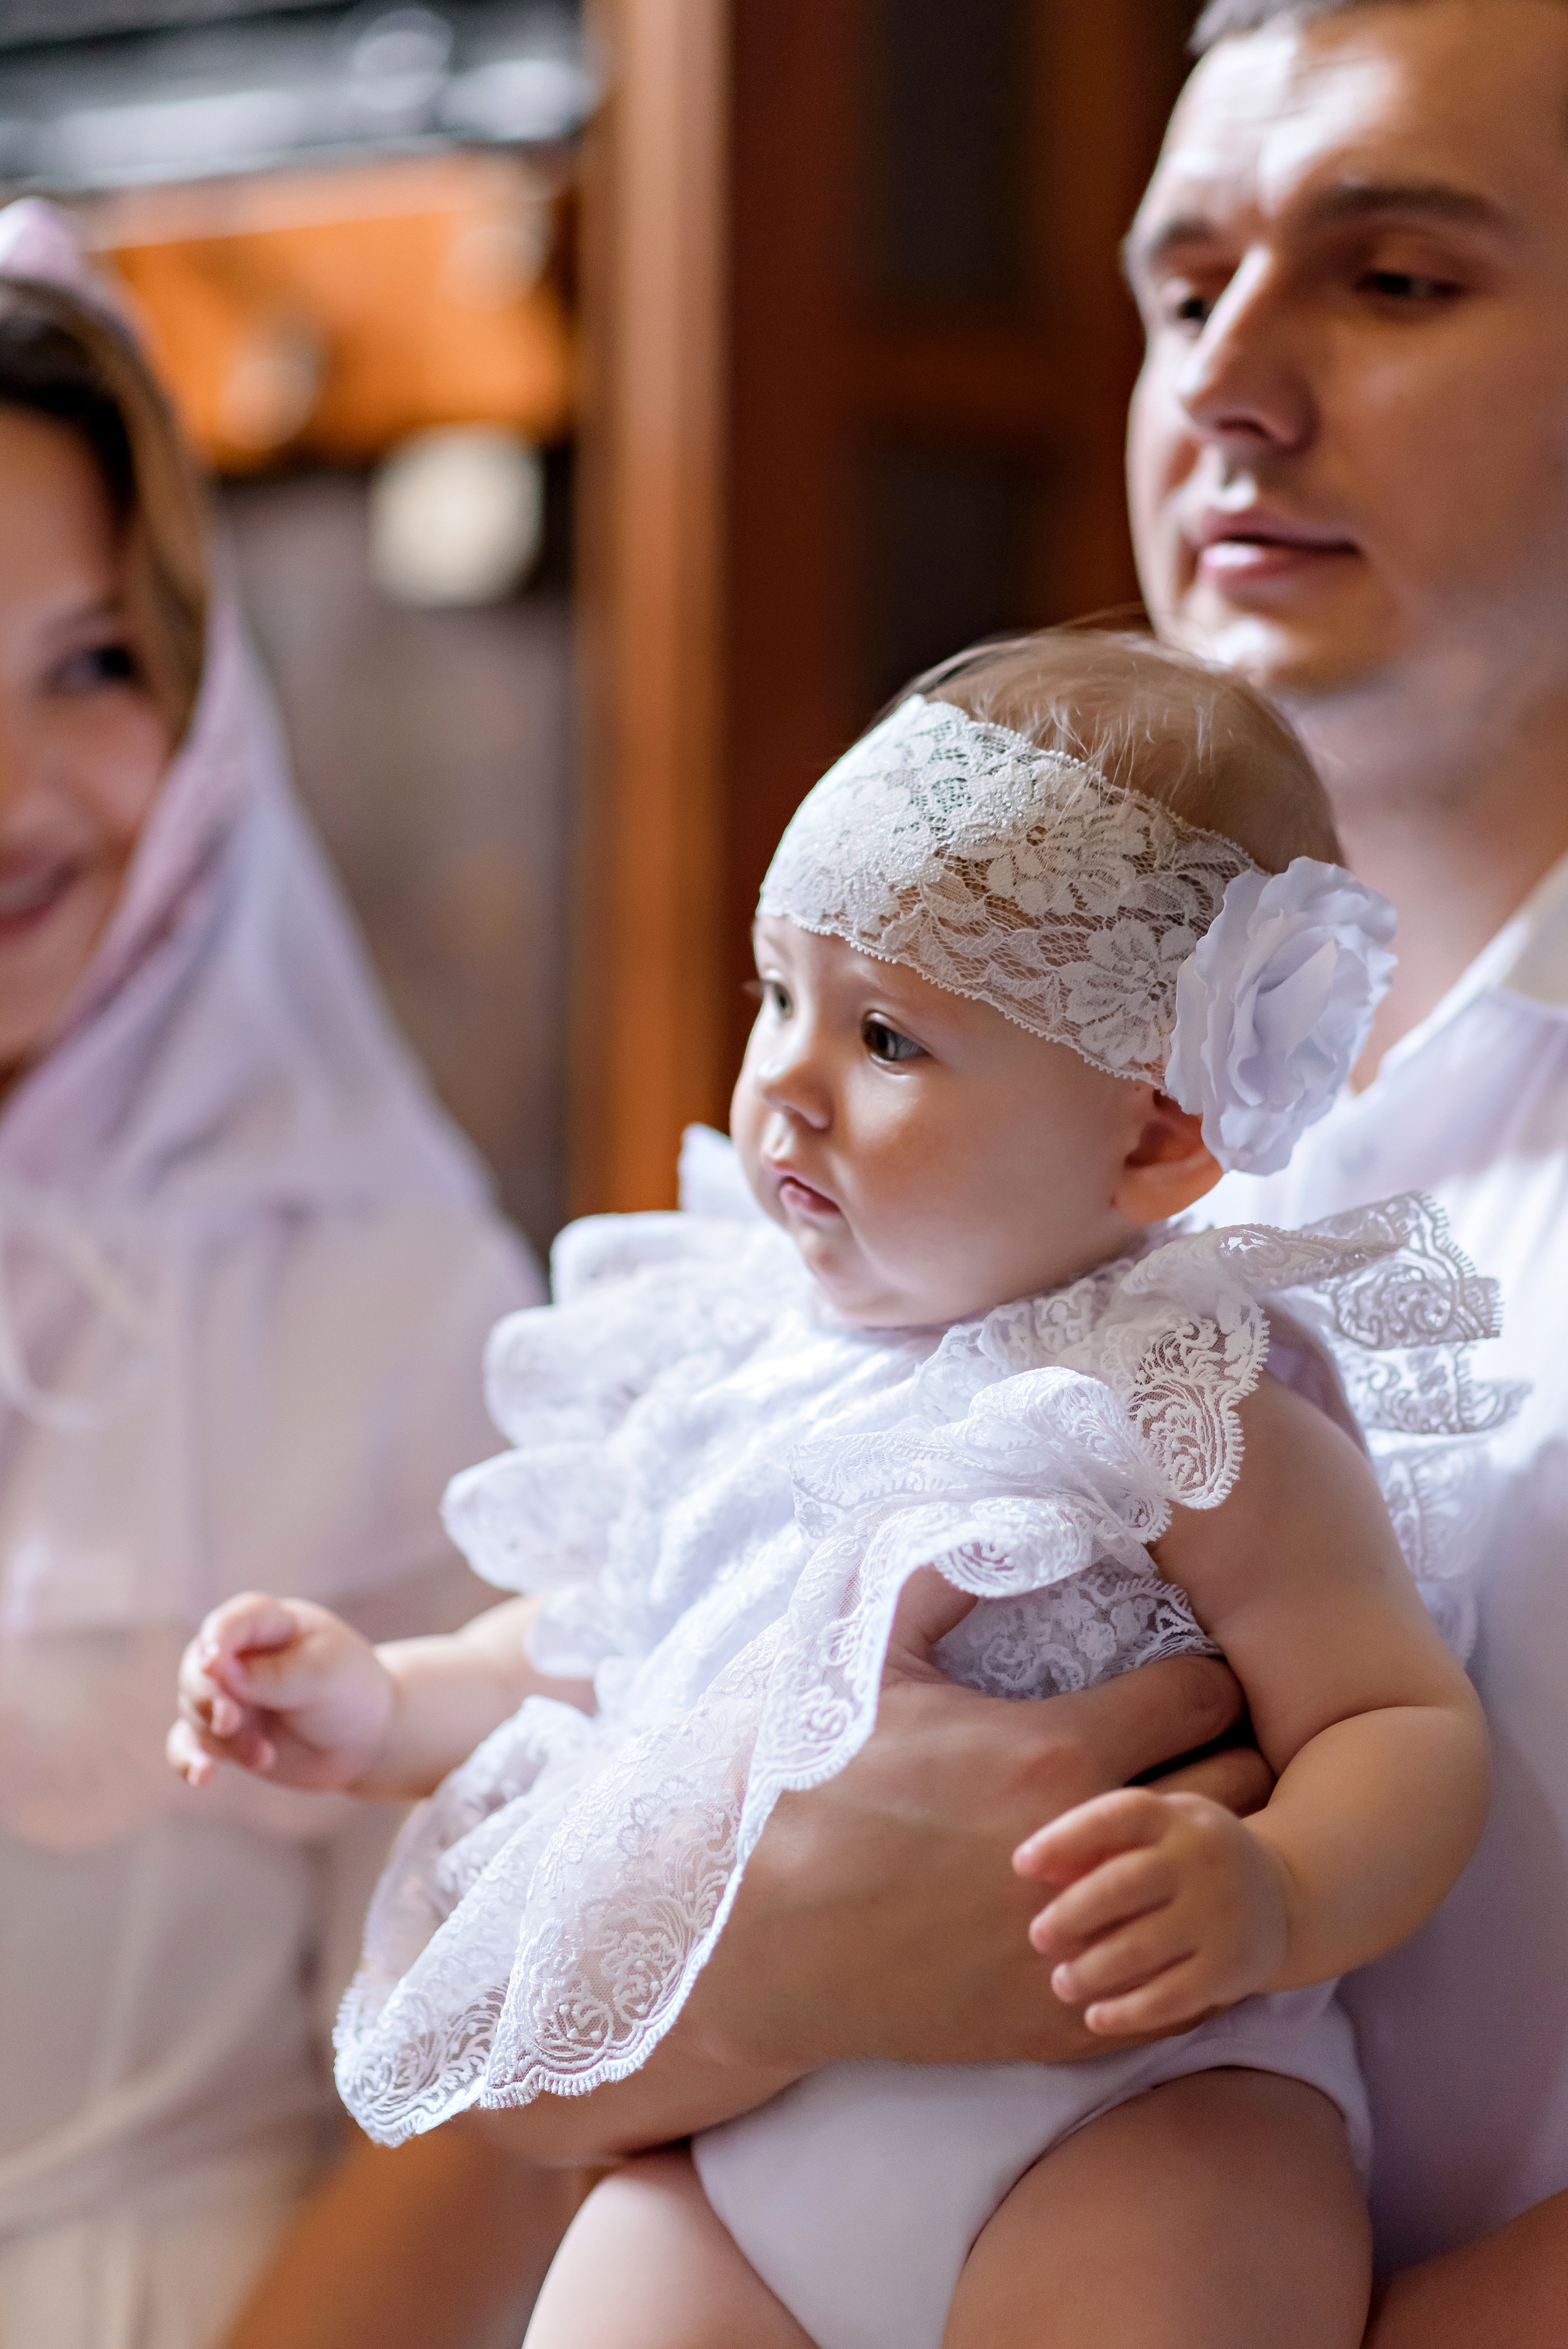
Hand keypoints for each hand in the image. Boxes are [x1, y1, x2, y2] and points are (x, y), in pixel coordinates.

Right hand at [168, 1592, 394, 1793]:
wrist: (369, 1740)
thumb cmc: (351, 1693)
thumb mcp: (323, 1677)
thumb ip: (271, 1675)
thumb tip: (216, 1672)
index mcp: (271, 1624)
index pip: (231, 1623)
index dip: (216, 1641)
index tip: (214, 1667)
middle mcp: (241, 1656)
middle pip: (198, 1669)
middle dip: (209, 1698)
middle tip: (232, 1720)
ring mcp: (230, 1696)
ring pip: (195, 1711)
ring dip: (222, 1738)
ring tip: (262, 1757)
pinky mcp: (225, 1735)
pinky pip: (188, 1744)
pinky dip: (188, 1759)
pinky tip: (202, 1776)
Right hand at [679, 1577, 1266, 2077]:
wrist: (757, 1940)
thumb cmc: (808, 1790)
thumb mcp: (866, 1660)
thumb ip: (941, 1576)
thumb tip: (1001, 1517)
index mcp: (1053, 1751)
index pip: (1209, 1696)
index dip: (1208, 1677)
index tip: (1184, 1676)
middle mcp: (1091, 1847)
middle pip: (1244, 1788)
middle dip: (1236, 1755)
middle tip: (1200, 1747)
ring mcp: (1087, 1939)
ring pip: (1224, 1889)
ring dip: (1215, 1849)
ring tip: (1185, 1828)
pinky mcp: (1071, 2021)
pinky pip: (1183, 1981)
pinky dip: (1179, 1941)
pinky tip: (1147, 1910)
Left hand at [1016, 1786, 1292, 2036]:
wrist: (1287, 1894)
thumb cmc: (1190, 1858)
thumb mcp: (1158, 1831)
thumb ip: (1098, 1844)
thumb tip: (1030, 1866)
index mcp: (1176, 1816)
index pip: (1117, 1815)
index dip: (1064, 1838)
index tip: (1020, 1865)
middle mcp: (1202, 1858)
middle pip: (1125, 1884)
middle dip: (1072, 1913)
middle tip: (1038, 1936)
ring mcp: (1221, 1914)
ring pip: (1144, 1946)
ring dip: (1092, 1969)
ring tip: (1061, 1983)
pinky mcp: (1232, 1967)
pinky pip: (1173, 1996)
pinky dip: (1129, 2011)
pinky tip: (1096, 2017)